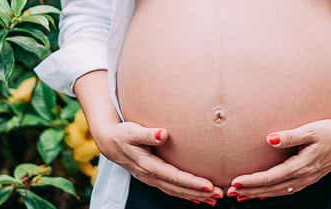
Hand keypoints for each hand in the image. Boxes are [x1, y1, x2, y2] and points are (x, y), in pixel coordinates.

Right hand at [94, 121, 223, 201]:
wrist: (110, 143)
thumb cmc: (122, 134)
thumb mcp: (132, 131)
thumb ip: (148, 134)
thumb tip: (164, 134)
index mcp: (147, 166)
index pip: (174, 177)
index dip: (191, 182)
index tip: (208, 185)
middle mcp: (151, 176)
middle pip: (178, 188)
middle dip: (199, 193)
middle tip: (220, 194)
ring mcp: (152, 179)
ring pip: (176, 191)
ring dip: (195, 196)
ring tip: (215, 198)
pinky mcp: (154, 178)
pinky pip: (172, 189)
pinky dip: (187, 194)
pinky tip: (199, 197)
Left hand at [226, 119, 330, 199]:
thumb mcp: (310, 130)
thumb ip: (289, 135)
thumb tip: (269, 139)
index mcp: (302, 166)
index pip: (271, 177)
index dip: (252, 180)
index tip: (236, 181)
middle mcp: (303, 176)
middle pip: (272, 188)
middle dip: (250, 190)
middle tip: (230, 192)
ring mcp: (306, 179)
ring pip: (278, 191)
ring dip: (259, 193)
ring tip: (241, 195)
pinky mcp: (308, 178)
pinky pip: (286, 190)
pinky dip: (272, 193)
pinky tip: (263, 194)